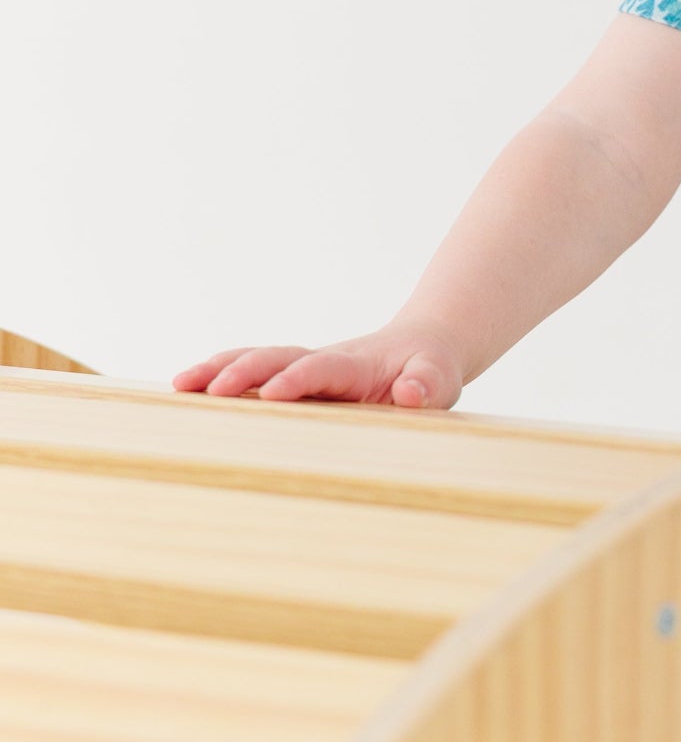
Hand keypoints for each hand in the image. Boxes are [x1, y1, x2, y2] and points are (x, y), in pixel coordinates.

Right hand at [170, 321, 463, 408]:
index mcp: (357, 365)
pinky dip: (219, 377)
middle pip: (278, 357)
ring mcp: (304, 368)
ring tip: (180, 385)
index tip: (272, 393)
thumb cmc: (430, 370)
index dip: (298, 379)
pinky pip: (252, 374)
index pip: (323, 368)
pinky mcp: (293, 380)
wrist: (423, 347)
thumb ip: (428, 385)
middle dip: (245, 371)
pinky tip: (185, 392)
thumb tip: (412, 394)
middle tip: (210, 389)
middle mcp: (323, 361)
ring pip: (257, 361)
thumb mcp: (440, 378)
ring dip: (219, 370)